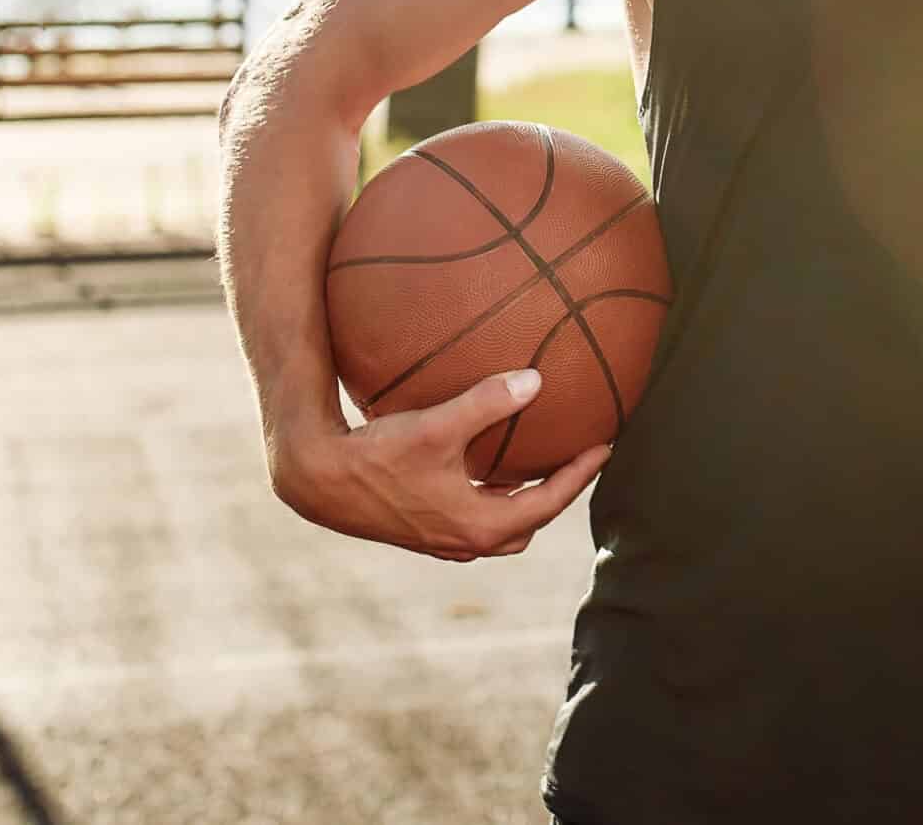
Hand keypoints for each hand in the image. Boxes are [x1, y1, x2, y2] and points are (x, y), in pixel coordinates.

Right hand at [271, 369, 611, 562]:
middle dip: (555, 495)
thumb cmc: (377, 455)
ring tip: (535, 463)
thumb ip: (487, 402)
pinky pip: (472, 516)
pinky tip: (481, 462)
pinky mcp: (420, 529)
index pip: (548, 504)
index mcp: (478, 525)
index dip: (580, 474)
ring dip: (522, 500)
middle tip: (575, 459)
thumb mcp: (437, 426)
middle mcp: (463, 541)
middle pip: (529, 523)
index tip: (605, 446)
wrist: (317, 480)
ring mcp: (440, 540)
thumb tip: (536, 380)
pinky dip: (491, 495)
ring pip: (499, 526)